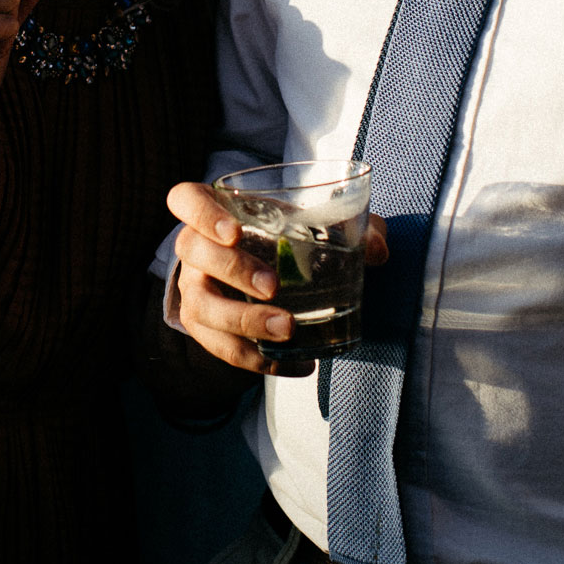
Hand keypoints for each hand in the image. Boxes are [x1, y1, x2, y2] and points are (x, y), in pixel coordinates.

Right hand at [167, 181, 387, 377]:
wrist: (260, 275)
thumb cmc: (285, 238)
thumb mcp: (315, 225)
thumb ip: (352, 227)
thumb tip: (378, 250)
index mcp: (214, 211)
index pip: (185, 200)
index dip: (201, 213)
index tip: (234, 232)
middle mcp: (194, 249)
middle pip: (194, 252)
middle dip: (233, 270)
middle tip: (273, 286)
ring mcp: (194, 290)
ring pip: (201, 306)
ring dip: (243, 320)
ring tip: (288, 329)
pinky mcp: (205, 329)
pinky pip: (222, 348)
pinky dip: (259, 358)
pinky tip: (297, 363)